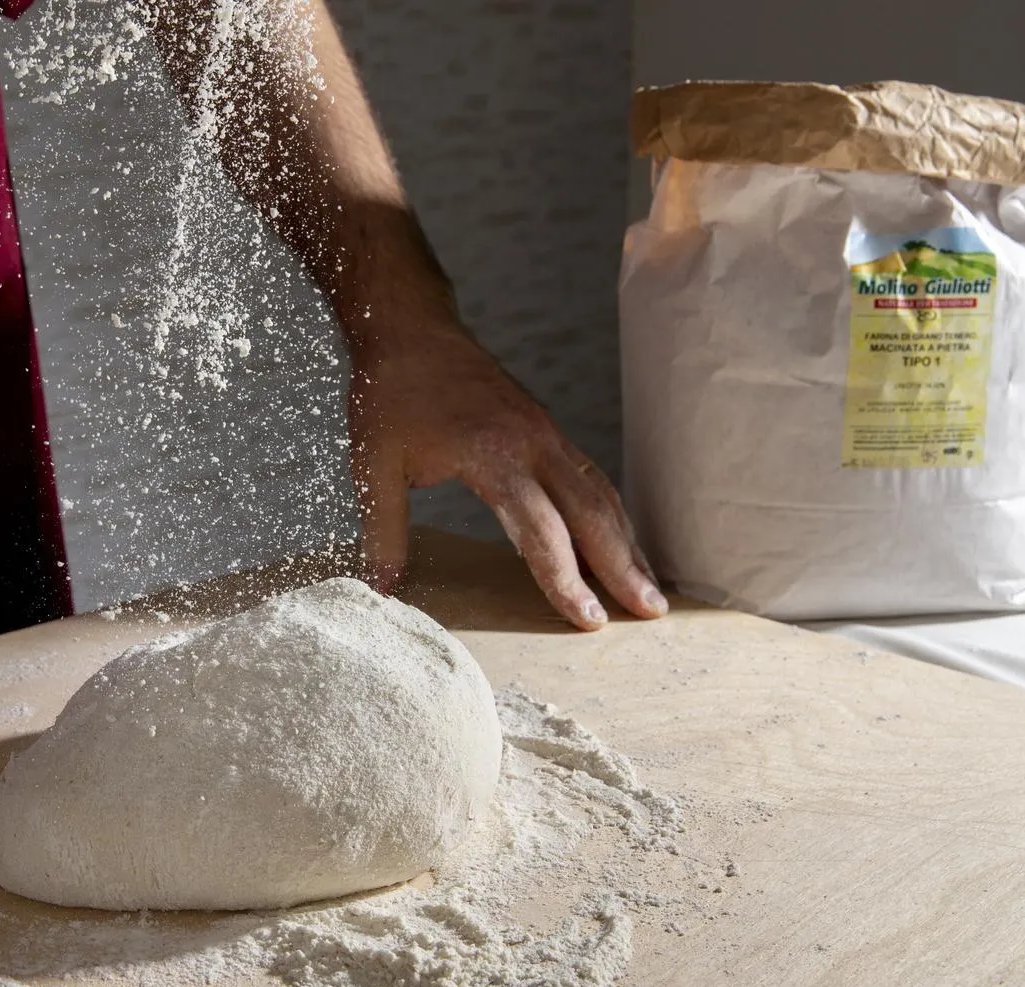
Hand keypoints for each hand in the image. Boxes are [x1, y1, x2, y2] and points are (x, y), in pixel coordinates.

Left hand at [348, 318, 667, 629]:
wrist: (408, 327)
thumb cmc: (390, 393)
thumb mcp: (374, 465)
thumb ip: (383, 531)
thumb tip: (381, 589)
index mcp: (494, 455)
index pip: (540, 532)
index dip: (565, 580)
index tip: (589, 621)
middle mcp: (533, 443)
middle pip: (591, 514)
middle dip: (623, 567)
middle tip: (651, 613)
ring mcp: (545, 432)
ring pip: (599, 492)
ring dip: (626, 541)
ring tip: (648, 587)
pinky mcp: (545, 426)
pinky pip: (589, 474)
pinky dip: (609, 511)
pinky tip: (618, 539)